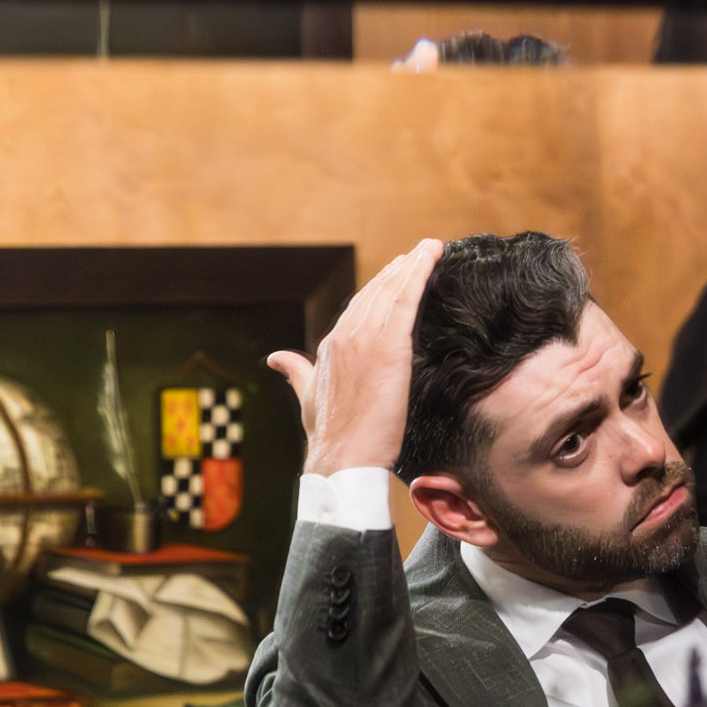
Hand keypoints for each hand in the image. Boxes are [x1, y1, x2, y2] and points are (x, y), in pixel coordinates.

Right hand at [267, 238, 442, 474]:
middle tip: (417, 253)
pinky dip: (418, 275)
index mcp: (329, 347)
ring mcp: (366, 340)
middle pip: (375, 293)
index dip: (377, 289)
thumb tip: (276, 358)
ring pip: (391, 291)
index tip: (394, 274)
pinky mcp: (389, 349)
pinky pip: (406, 301)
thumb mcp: (307, 398)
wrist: (342, 457)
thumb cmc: (329, 437)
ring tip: (429, 249)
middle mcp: (345, 337)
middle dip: (397, 271)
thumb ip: (296, 372)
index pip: (357, 309)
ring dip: (411, 266)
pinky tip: (431, 258)